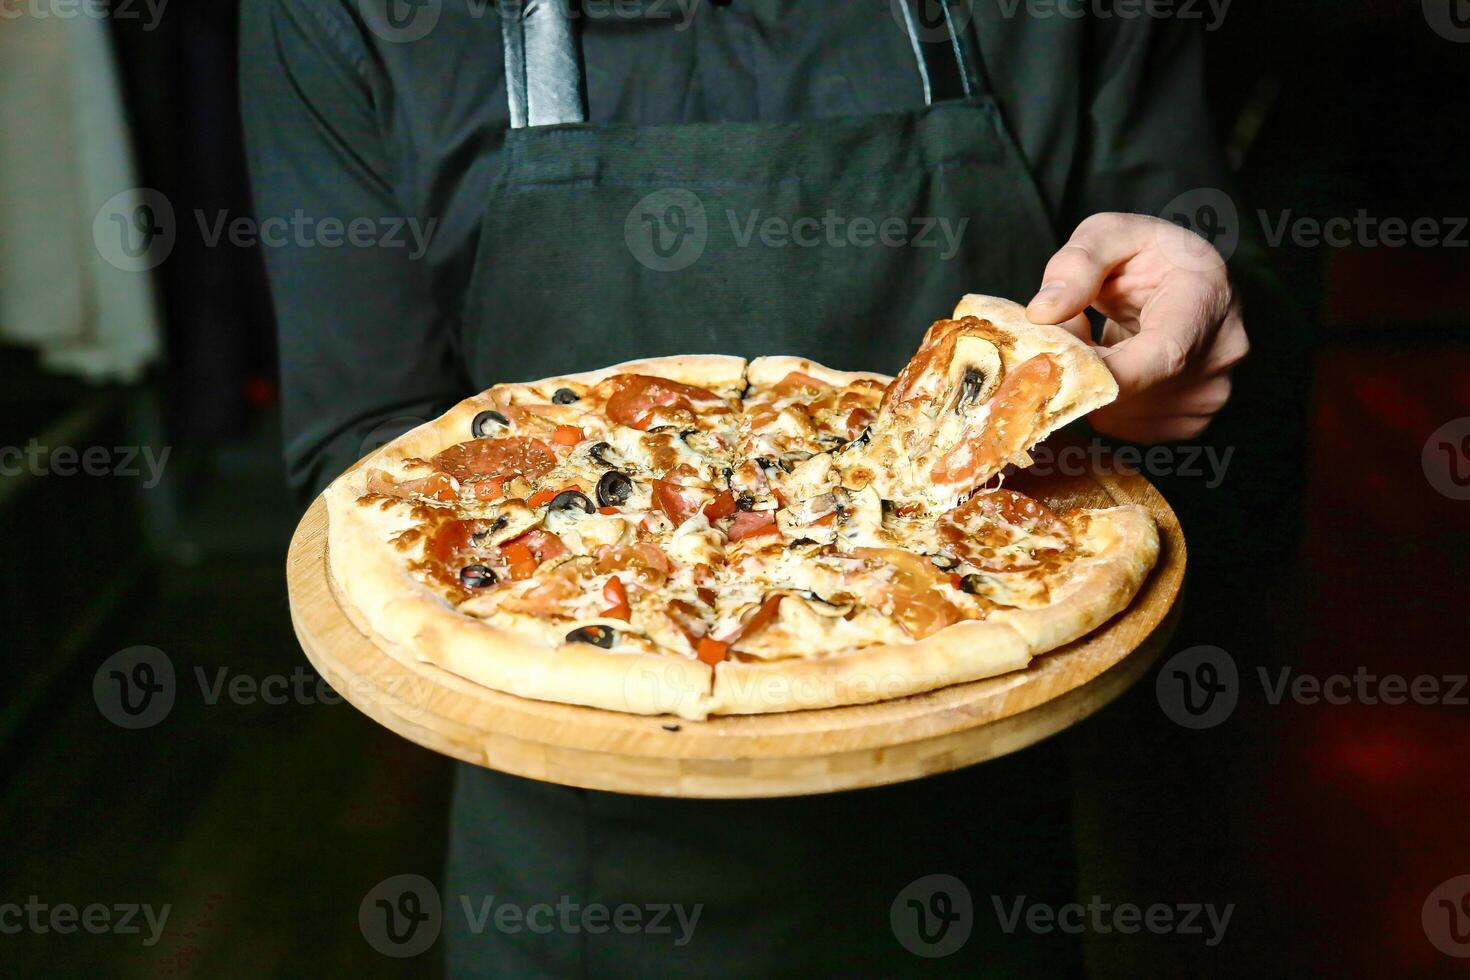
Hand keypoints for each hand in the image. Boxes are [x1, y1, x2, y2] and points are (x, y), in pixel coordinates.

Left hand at [1025, 212, 1248, 442]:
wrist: (1190, 281)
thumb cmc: (1149, 254)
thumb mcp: (1109, 235)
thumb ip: (1074, 266)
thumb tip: (1042, 314)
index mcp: (1207, 300)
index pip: (1161, 357)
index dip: (1101, 371)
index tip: (1053, 360)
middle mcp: (1219, 355)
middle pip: (1129, 392)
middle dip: (1081, 367)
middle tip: (1073, 329)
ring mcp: (1209, 395)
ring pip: (1118, 416)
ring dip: (1090, 385)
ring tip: (1101, 343)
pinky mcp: (1190, 422)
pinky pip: (1125, 427)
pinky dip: (1105, 404)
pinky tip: (1116, 367)